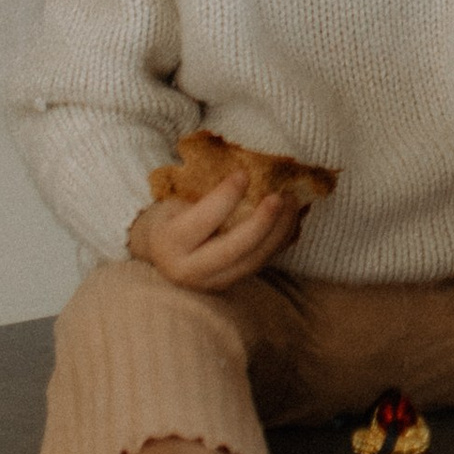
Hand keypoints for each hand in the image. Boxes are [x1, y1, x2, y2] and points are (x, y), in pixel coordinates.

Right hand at [126, 172, 301, 291]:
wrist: (161, 254)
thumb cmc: (171, 219)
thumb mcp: (175, 203)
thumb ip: (204, 194)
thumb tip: (246, 169)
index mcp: (170, 242)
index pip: (203, 220)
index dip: (226, 197)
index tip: (244, 173)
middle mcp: (189, 270)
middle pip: (233, 249)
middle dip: (262, 222)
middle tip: (280, 196)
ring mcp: (212, 282)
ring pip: (253, 261)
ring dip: (278, 232)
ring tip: (292, 203)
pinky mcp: (230, 285)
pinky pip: (261, 264)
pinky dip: (279, 242)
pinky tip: (291, 220)